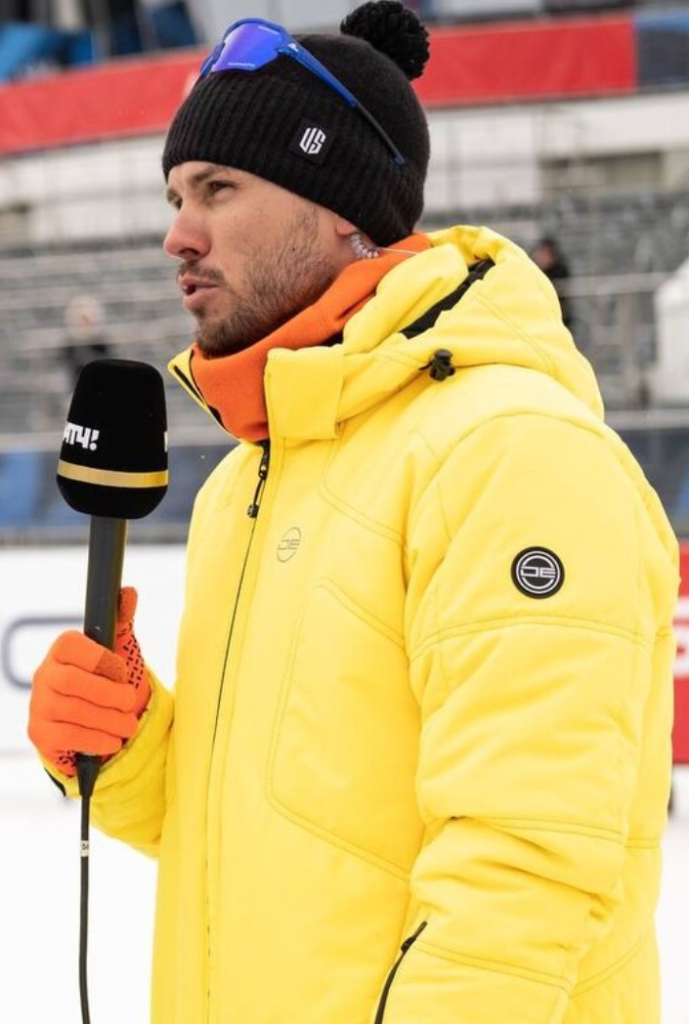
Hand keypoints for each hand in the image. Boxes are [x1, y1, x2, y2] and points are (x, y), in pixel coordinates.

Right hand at [28, 587, 150, 776]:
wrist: (98, 725)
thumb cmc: (108, 683)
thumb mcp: (119, 652)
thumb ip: (122, 623)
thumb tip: (129, 592)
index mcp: (62, 651)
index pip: (69, 645)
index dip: (99, 658)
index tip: (122, 671)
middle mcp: (44, 675)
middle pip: (72, 682)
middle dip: (108, 694)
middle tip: (130, 701)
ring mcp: (38, 705)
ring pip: (73, 711)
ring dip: (109, 720)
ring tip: (128, 725)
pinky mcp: (40, 733)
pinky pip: (67, 736)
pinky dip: (96, 739)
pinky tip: (113, 740)